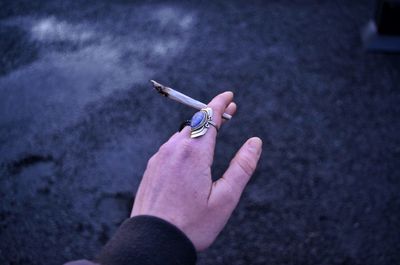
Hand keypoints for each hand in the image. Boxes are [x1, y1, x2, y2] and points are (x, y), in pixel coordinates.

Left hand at [131, 92, 261, 250]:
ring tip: (212, 134)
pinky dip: (184, 143)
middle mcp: (174, 150)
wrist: (153, 241)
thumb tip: (255, 142)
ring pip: (182, 135)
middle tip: (228, 115)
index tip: (229, 96)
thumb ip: (242, 167)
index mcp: (194, 153)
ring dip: (198, 130)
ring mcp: (159, 158)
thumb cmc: (192, 224)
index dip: (220, 103)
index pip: (209, 117)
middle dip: (212, 116)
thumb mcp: (225, 198)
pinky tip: (191, 156)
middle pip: (195, 122)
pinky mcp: (152, 168)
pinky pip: (171, 148)